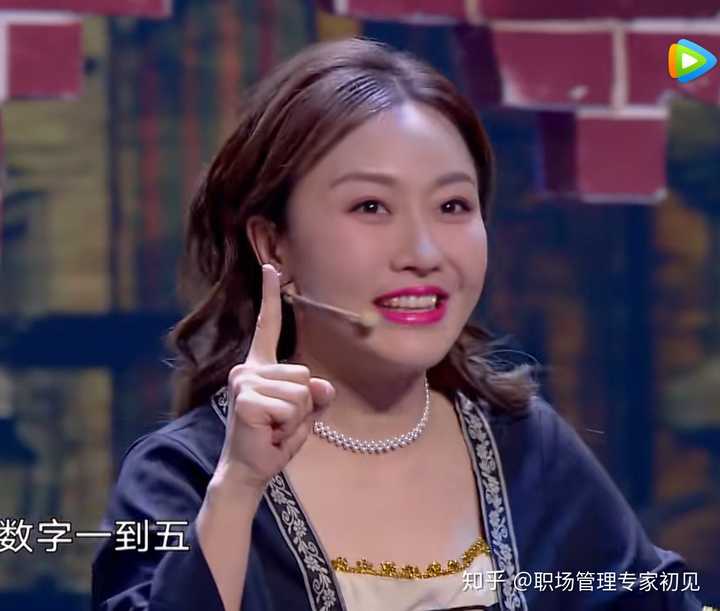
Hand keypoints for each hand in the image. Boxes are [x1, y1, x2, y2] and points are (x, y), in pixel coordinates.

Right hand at [213, 264, 335, 492]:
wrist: (250, 468)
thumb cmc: (275, 437)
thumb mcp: (304, 413)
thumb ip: (317, 395)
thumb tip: (323, 387)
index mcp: (261, 366)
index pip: (266, 325)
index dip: (269, 295)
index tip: (270, 267)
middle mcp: (248, 369)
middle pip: (304, 375)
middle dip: (303, 405)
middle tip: (279, 422)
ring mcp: (244, 382)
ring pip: (301, 393)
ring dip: (296, 418)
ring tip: (275, 428)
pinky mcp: (246, 399)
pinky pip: (291, 408)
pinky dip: (288, 427)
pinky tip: (269, 433)